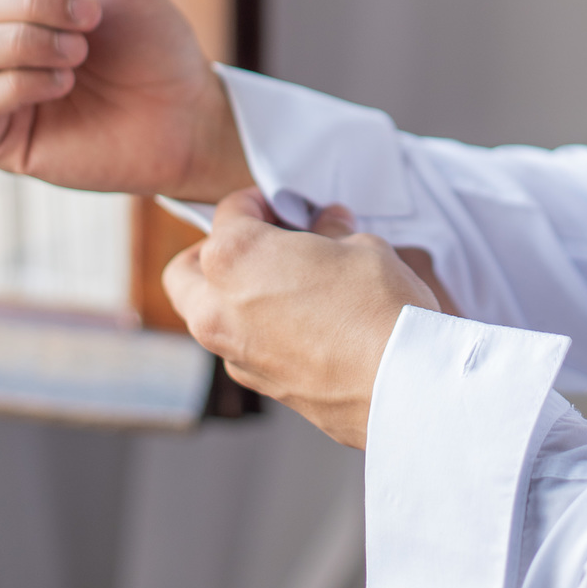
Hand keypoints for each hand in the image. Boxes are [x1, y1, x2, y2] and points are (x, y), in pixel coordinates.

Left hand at [163, 191, 441, 447]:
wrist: (401, 384)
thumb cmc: (378, 307)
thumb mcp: (360, 246)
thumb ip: (331, 232)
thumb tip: (328, 226)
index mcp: (233, 258)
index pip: (230, 212)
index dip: (262, 202)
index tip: (286, 207)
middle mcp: (218, 307)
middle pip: (185, 270)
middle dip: (214, 251)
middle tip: (260, 243)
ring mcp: (234, 353)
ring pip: (206, 314)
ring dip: (232, 294)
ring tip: (288, 283)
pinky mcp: (259, 385)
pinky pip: (240, 347)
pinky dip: (256, 329)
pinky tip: (303, 322)